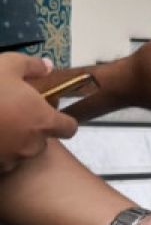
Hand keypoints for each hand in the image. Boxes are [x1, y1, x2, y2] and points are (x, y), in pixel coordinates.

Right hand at [0, 54, 77, 171]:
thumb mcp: (10, 65)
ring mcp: (8, 160)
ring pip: (17, 154)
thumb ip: (33, 66)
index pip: (69, 128)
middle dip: (32, 132)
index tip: (52, 115)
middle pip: (41, 142)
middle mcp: (30, 145)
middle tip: (16, 117)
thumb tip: (48, 67)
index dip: (63, 121)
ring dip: (11, 145)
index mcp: (43, 121)